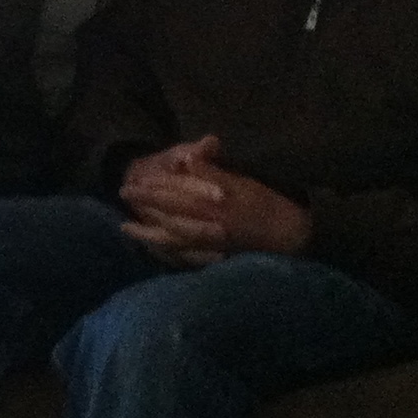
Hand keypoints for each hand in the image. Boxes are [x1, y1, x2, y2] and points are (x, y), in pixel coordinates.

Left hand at [118, 134, 311, 263]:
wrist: (293, 238)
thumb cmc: (269, 205)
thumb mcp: (242, 183)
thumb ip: (212, 172)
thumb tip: (185, 159)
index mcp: (215, 203)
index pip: (177, 192)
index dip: (154, 186)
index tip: (134, 180)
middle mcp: (209, 225)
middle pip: (169, 215)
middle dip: (145, 205)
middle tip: (124, 196)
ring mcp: (211, 244)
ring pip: (172, 238)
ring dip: (148, 231)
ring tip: (126, 227)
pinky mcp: (215, 258)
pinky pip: (184, 257)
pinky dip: (167, 252)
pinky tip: (153, 248)